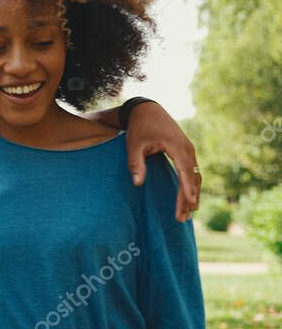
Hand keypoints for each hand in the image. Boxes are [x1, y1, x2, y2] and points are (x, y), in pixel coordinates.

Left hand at [126, 102, 200, 221]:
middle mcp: (187, 149)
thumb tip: (138, 184)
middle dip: (189, 198)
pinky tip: (189, 199)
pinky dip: (191, 186)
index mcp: (176, 146)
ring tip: (187, 214)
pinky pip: (192, 172)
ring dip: (192, 194)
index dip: (187, 188)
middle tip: (182, 218)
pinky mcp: (186, 153)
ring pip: (195, 176)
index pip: (185, 171)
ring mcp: (189, 150)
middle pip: (192, 178)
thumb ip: (136, 163)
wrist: (148, 110)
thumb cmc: (140, 128)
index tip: (190, 203)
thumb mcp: (133, 144)